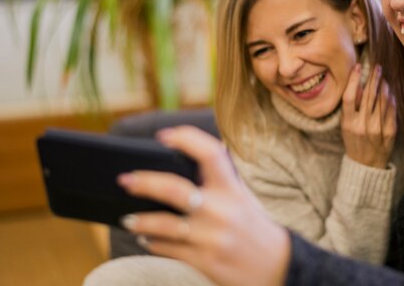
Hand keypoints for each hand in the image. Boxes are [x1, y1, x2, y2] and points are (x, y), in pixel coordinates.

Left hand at [117, 126, 289, 285]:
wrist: (278, 266)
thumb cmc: (253, 225)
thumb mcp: (242, 196)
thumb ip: (220, 177)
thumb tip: (191, 153)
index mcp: (232, 189)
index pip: (210, 153)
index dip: (186, 139)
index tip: (163, 136)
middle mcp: (221, 211)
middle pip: (174, 190)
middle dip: (145, 183)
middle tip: (125, 180)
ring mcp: (211, 238)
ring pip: (164, 226)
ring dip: (141, 221)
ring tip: (128, 219)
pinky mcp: (205, 262)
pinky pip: (170, 250)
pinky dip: (153, 243)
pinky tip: (147, 238)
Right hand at [340, 63, 396, 167]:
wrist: (367, 164)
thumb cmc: (354, 141)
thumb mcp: (346, 125)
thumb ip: (351, 106)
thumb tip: (356, 85)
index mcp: (348, 123)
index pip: (349, 97)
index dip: (354, 80)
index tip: (358, 67)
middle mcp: (363, 126)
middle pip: (368, 96)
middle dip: (373, 78)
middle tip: (377, 67)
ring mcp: (377, 129)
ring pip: (382, 101)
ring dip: (383, 86)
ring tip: (383, 77)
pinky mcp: (390, 132)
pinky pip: (391, 110)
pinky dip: (391, 99)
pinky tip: (389, 92)